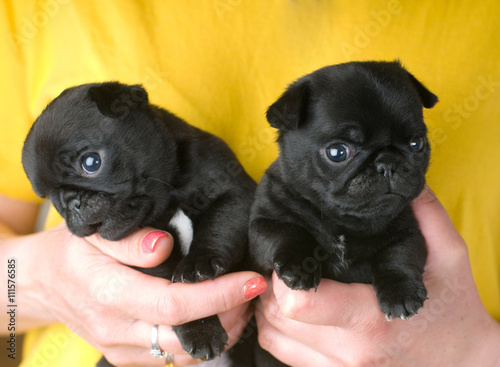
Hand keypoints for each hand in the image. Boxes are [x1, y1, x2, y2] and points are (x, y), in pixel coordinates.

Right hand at [9, 223, 265, 365]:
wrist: (43, 282)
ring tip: (243, 302)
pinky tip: (218, 318)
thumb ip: (127, 240)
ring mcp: (120, 348)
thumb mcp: (93, 231)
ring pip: (182, 356)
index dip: (219, 295)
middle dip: (230, 316)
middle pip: (185, 337)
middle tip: (254, 290)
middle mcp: (115, 329)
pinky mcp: (124, 357)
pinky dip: (200, 343)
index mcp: (109, 294)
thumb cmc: (72, 250)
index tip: (251, 280)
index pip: (174, 304)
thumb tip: (162, 246)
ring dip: (221, 332)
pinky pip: (170, 361)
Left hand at [255, 187, 499, 365]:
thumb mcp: (450, 257)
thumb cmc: (455, 309)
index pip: (299, 303)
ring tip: (286, 283)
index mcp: (370, 319)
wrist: (465, 365)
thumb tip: (404, 176)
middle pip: (277, 316)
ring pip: (272, 336)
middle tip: (287, 264)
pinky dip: (276, 330)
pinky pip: (282, 353)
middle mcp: (349, 351)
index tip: (293, 257)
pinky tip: (291, 311)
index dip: (284, 276)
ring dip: (268, 307)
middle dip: (272, 285)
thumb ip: (426, 214)